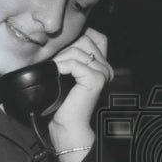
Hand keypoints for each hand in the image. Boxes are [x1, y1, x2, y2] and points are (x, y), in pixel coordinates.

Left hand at [48, 28, 112, 161]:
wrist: (68, 125)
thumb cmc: (64, 102)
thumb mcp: (67, 73)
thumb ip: (71, 56)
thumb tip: (60, 38)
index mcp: (102, 65)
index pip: (94, 35)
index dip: (75, 38)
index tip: (61, 53)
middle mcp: (106, 67)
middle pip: (84, 39)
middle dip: (65, 49)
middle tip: (56, 65)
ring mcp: (103, 72)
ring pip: (77, 50)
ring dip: (61, 59)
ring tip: (55, 72)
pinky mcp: (96, 79)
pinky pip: (74, 63)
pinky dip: (61, 67)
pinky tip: (56, 75)